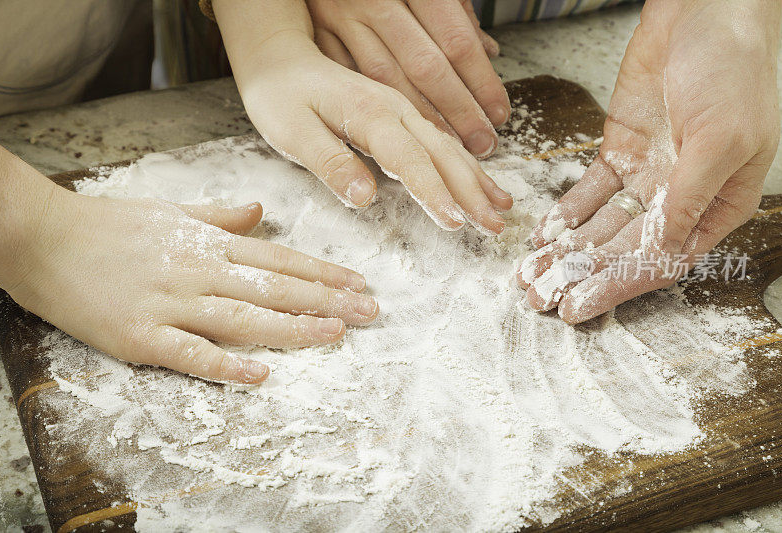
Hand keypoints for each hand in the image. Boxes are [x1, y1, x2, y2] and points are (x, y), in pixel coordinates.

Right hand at [8, 189, 377, 383]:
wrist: (42, 236)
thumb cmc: (108, 224)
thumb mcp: (170, 212)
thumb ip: (219, 216)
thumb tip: (261, 211)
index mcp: (208, 244)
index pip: (280, 259)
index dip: (323, 274)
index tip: (359, 285)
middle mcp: (199, 271)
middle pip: (275, 287)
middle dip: (326, 301)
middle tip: (369, 313)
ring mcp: (171, 304)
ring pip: (244, 317)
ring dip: (293, 327)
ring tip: (336, 334)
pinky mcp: (140, 335)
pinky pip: (190, 352)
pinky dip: (225, 363)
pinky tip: (260, 373)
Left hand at [216, 16, 511, 233]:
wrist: (280, 60)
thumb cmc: (280, 98)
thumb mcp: (292, 132)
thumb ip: (330, 163)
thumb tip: (365, 198)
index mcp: (370, 114)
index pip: (410, 160)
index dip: (435, 193)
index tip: (456, 223)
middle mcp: (394, 109)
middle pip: (442, 153)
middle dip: (471, 191)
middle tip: (495, 225)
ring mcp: (401, 110)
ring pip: (448, 145)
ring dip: (476, 178)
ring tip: (501, 205)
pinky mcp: (400, 114)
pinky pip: (439, 140)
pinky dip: (463, 163)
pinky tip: (478, 180)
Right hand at [307, 0, 509, 157]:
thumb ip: (458, 15)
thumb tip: (488, 52)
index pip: (457, 41)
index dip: (481, 82)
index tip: (498, 114)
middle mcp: (376, 0)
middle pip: (425, 65)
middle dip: (457, 110)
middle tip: (481, 142)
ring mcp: (342, 15)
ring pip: (384, 78)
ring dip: (418, 118)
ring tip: (447, 146)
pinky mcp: (317, 31)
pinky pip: (346, 77)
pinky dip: (371, 105)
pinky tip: (394, 133)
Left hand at [517, 0, 780, 322]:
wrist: (703, 12)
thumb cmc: (732, 69)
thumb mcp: (722, 138)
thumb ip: (690, 196)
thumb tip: (666, 249)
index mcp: (716, 204)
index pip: (661, 260)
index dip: (618, 286)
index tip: (580, 306)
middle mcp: (679, 198)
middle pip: (622, 251)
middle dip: (579, 275)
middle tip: (539, 298)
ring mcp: (647, 176)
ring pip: (600, 226)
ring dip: (565, 252)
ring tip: (529, 275)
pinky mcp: (620, 153)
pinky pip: (589, 193)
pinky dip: (565, 214)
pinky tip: (542, 235)